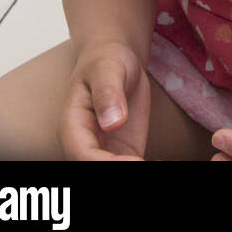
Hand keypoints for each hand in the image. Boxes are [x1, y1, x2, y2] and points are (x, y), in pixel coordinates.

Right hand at [58, 42, 149, 159]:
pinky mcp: (123, 154)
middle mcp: (84, 145)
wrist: (118, 62)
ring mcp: (103, 152)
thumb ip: (108, 94)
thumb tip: (113, 123)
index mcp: (72, 128)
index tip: (136, 161)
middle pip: (96, 168)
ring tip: (154, 160)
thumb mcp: (107, 70)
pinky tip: (159, 160)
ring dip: (132, 167)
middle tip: (145, 161)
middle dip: (119, 169)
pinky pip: (130, 166)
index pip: (83, 155)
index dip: (107, 164)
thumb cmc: (107, 62)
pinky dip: (142, 164)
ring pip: (112, 170)